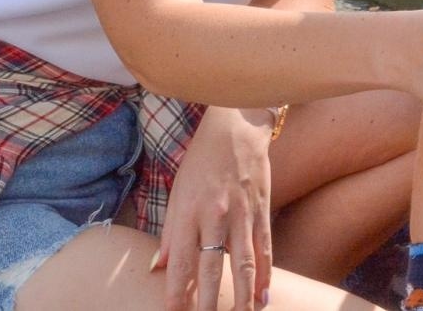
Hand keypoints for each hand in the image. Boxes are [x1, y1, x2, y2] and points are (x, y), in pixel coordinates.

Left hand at [153, 107, 273, 310]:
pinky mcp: (260, 210)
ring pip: (243, 263)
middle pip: (211, 268)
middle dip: (208, 303)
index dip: (177, 292)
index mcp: (188, 212)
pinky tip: (264, 296)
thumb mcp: (177, 193)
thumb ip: (170, 233)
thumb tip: (158, 268)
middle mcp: (215, 216)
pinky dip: (265, 275)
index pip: (181, 262)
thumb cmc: (201, 162)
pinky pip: (264, 248)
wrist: (236, 128)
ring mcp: (241, 214)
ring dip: (241, 296)